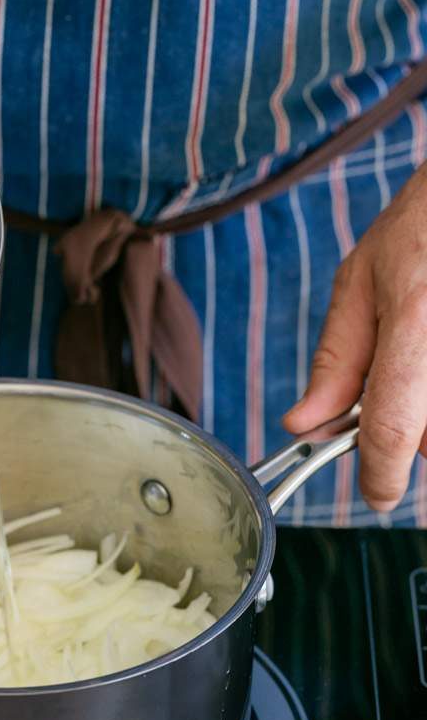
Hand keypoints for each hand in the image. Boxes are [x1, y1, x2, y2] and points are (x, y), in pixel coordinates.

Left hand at [284, 164, 426, 511]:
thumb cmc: (422, 226)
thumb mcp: (361, 282)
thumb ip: (336, 359)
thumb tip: (304, 424)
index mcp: (416, 319)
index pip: (395, 426)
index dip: (381, 474)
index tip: (376, 493)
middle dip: (409, 431)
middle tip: (399, 381)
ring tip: (420, 352)